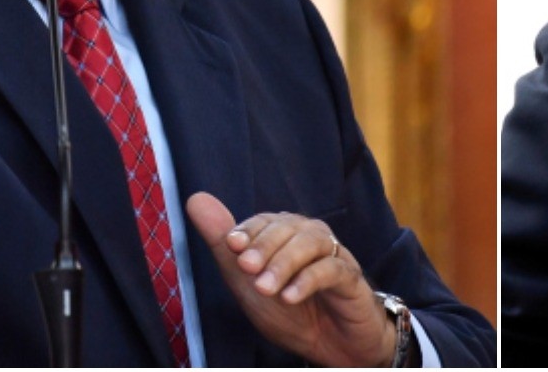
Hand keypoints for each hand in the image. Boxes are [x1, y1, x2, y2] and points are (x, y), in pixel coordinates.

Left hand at [185, 192, 396, 366]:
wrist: (332, 347)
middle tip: (247, 268)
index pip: (266, 221)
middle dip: (264, 246)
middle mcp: (311, 238)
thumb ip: (223, 244)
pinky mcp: (351, 279)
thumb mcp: (248, 282)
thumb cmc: (292, 312)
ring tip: (266, 288)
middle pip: (288, 228)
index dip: (249, 230)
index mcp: (286, 236)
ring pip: (310, 243)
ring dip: (284, 263)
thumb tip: (196, 200)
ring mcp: (334, 256)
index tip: (231, 244)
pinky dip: (308, 280)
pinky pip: (332, 270)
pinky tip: (290, 296)